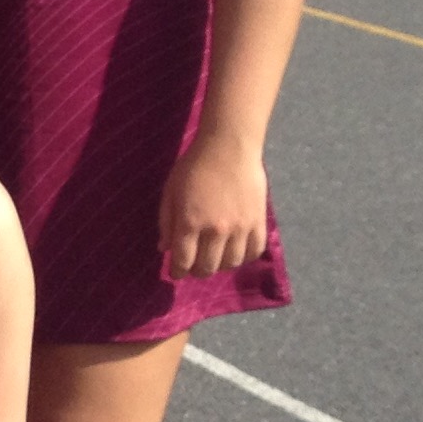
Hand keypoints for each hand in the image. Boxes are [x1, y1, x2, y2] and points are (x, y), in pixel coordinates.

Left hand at [158, 132, 269, 277]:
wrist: (228, 148)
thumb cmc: (193, 167)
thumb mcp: (170, 192)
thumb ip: (166, 222)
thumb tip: (164, 249)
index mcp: (190, 222)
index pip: (183, 260)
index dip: (177, 271)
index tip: (175, 273)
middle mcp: (216, 230)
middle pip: (207, 267)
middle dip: (197, 271)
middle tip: (193, 268)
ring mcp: (240, 227)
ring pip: (231, 263)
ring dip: (220, 266)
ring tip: (214, 260)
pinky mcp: (258, 222)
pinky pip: (254, 251)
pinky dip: (244, 257)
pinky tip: (235, 253)